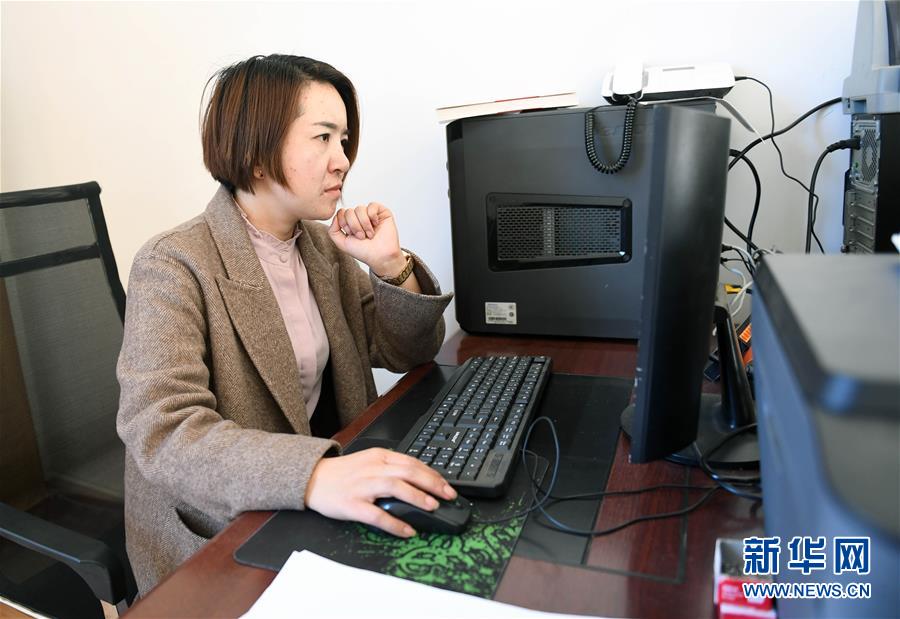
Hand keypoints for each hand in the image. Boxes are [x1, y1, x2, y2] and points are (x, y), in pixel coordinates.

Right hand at [304, 448, 456, 536]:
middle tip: (448, 495)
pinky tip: (407, 530)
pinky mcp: (352, 505)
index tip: (446, 484)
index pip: (412, 462)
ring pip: (395, 487)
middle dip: (432, 483)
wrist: (313, 479)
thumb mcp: (369, 461)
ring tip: (433, 507)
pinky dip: (395, 523)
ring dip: (417, 496)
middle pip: (408, 472)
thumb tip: (420, 480)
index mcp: (379, 457)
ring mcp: (362, 486)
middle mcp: (372, 469)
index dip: (432, 473)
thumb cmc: (344, 473)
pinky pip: (377, 515)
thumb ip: (391, 468)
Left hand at [328, 203, 406, 277]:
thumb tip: (337, 215)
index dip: (344, 224)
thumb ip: (332, 231)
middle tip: (362, 237)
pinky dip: (372, 217)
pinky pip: (372, 205)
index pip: (341, 213)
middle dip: (354, 226)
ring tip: (370, 234)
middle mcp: (359, 217)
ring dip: (364, 224)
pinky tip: (376, 225)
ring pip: (360, 209)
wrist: (380, 256)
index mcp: (350, 222)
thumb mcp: (342, 243)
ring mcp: (370, 213)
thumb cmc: (363, 251)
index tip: (352, 235)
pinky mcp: (382, 211)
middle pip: (349, 211)